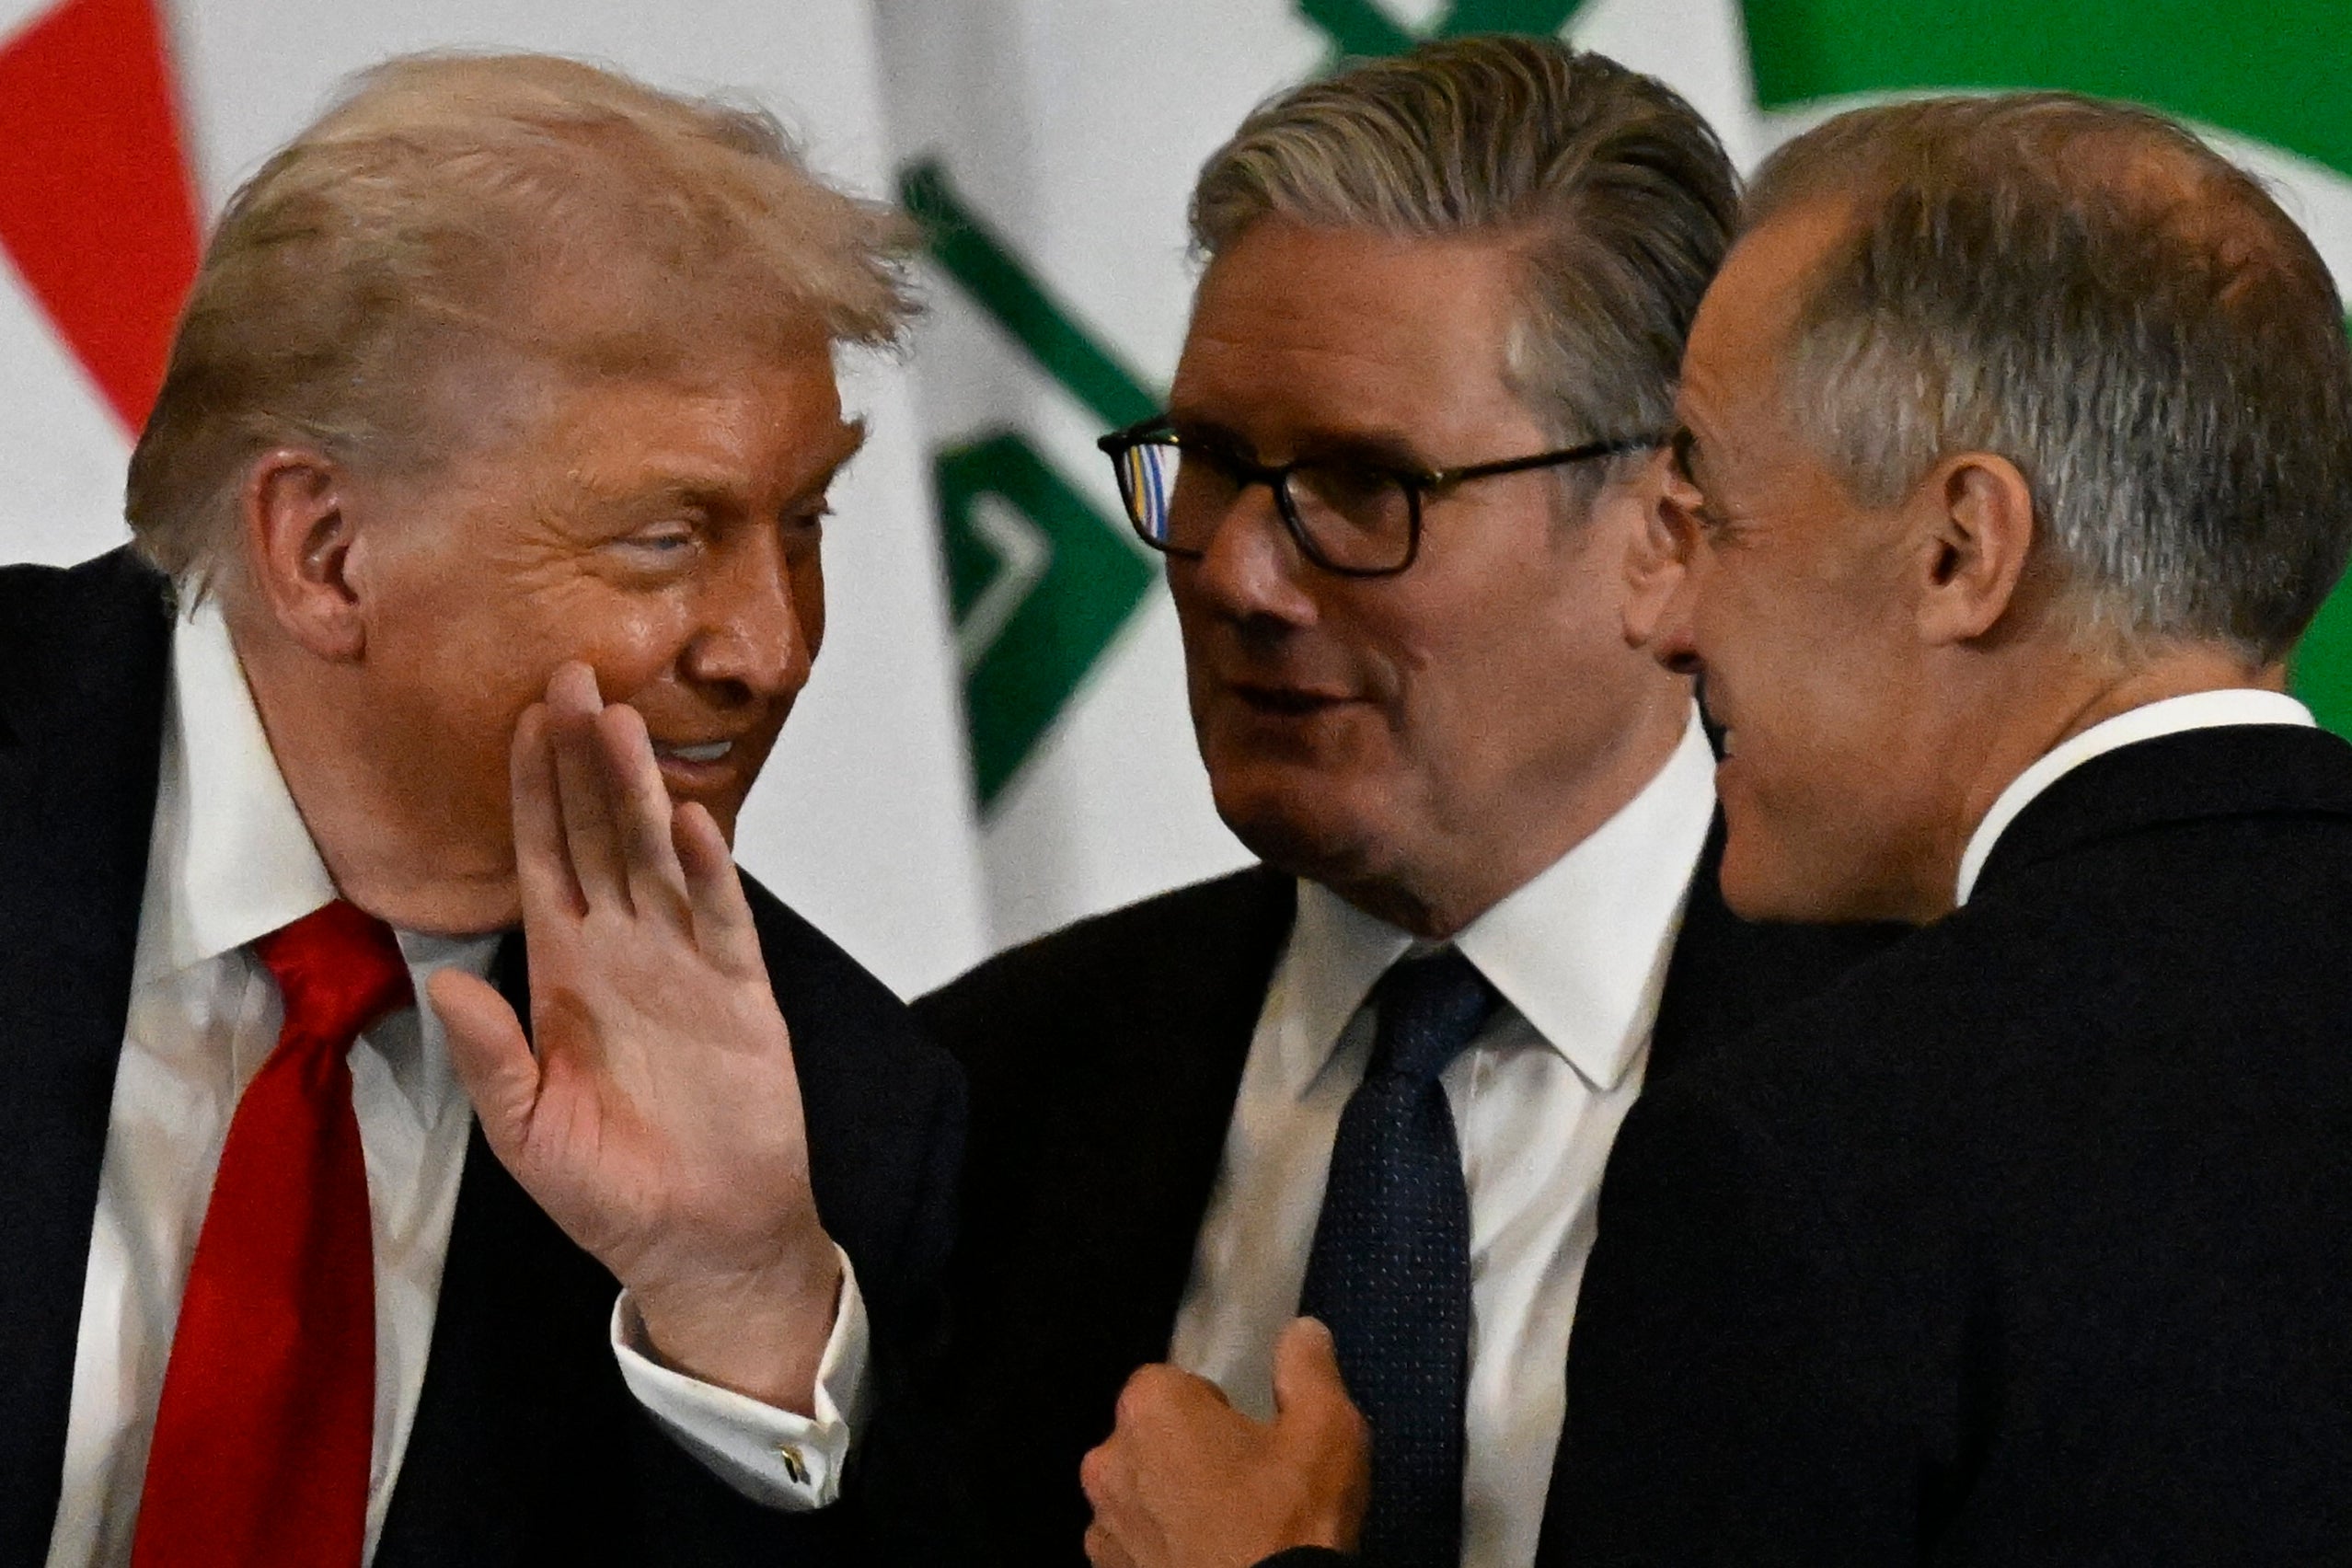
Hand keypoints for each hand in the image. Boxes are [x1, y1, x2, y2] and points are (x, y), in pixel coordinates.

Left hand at [427, 662, 839, 1412]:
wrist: (702, 1238)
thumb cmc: (608, 1190)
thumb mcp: (525, 1131)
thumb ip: (490, 1054)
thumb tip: (443, 978)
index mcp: (564, 974)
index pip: (541, 860)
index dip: (530, 793)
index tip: (519, 721)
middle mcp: (623, 951)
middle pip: (596, 834)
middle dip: (581, 758)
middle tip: (571, 676)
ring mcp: (684, 965)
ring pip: (655, 856)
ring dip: (637, 790)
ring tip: (621, 723)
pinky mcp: (740, 993)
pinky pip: (719, 918)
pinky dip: (706, 871)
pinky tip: (689, 820)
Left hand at [1080, 1319, 1370, 1567]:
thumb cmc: (1289, 1519)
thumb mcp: (1326, 1430)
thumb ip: (1307, 1368)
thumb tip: (1302, 1330)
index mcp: (1151, 1407)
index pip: (1173, 1382)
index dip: (1214, 1407)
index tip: (1250, 1439)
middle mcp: (1107, 1459)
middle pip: (1149, 1437)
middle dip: (1185, 1452)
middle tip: (1243, 1485)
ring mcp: (1100, 1526)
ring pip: (1138, 1493)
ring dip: (1167, 1503)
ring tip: (1224, 1531)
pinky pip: (1132, 1546)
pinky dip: (1159, 1550)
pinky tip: (1204, 1561)